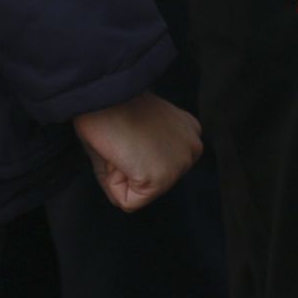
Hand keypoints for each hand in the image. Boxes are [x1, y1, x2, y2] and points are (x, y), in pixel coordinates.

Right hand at [72, 92, 202, 212]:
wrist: (104, 95)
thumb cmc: (111, 108)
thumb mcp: (139, 131)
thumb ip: (148, 156)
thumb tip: (135, 181)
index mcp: (189, 132)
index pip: (158, 168)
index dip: (132, 156)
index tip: (129, 133)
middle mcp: (193, 148)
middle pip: (151, 184)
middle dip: (129, 168)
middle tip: (124, 140)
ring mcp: (180, 164)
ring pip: (139, 194)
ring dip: (122, 175)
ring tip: (123, 145)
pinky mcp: (162, 177)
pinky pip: (128, 202)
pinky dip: (114, 184)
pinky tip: (120, 155)